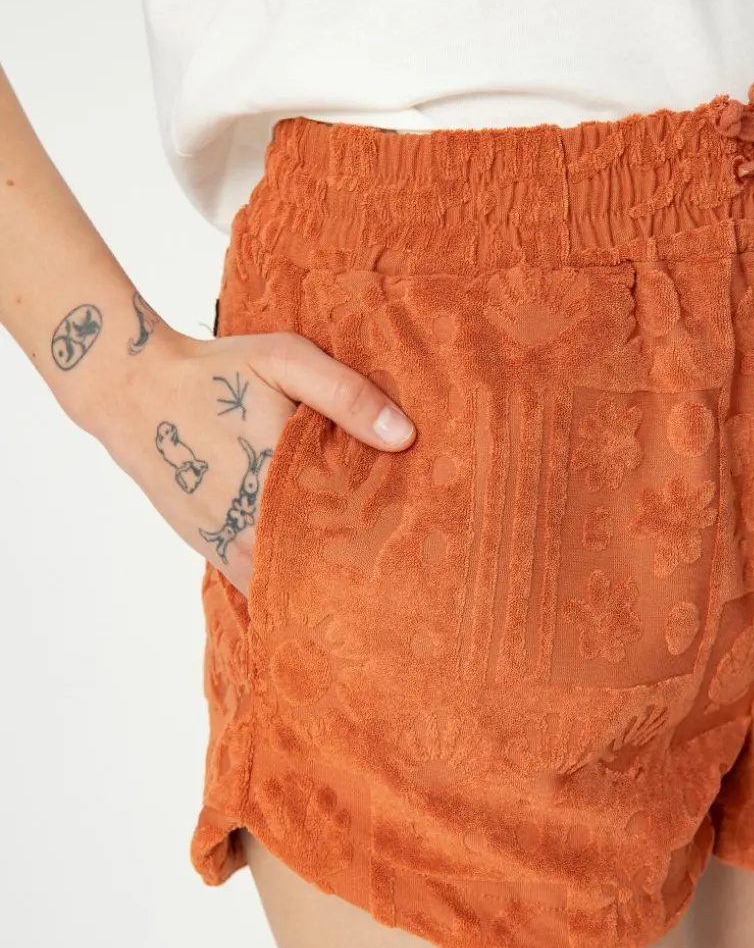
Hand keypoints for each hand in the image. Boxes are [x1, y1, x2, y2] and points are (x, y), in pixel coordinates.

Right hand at [98, 327, 416, 599]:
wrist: (133, 391)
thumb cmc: (216, 371)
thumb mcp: (285, 361)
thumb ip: (346, 395)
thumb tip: (405, 436)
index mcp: (285, 480)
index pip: (357, 531)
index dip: (393, 542)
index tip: (425, 545)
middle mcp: (258, 527)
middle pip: (331, 569)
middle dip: (369, 569)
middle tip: (410, 572)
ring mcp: (233, 548)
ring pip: (297, 586)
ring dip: (331, 583)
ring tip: (373, 580)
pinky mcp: (216, 554)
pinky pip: (266, 585)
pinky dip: (295, 584)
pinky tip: (324, 576)